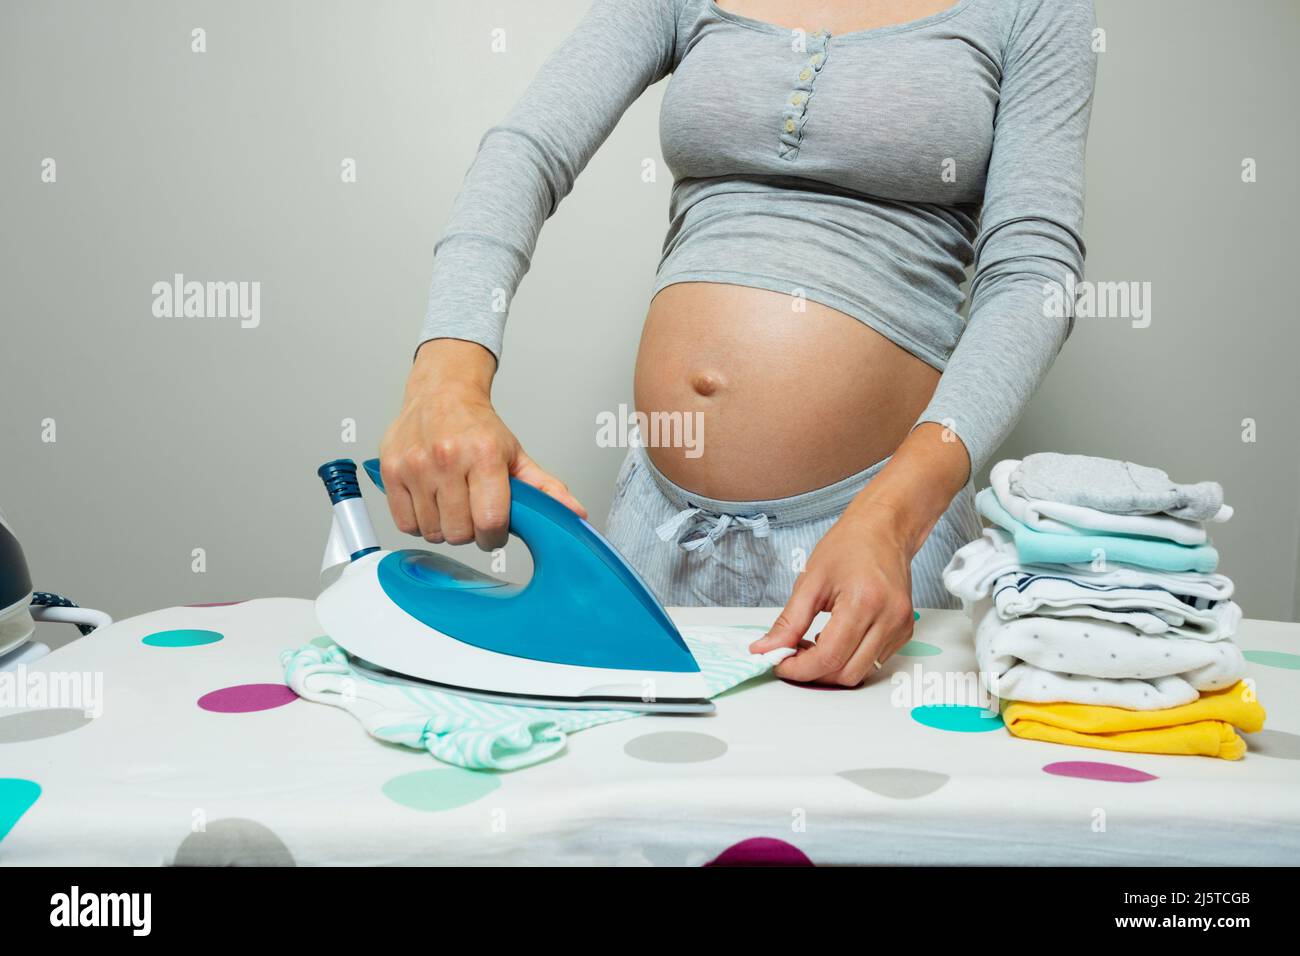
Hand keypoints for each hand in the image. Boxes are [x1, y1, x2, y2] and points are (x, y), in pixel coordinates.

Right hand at [379, 339, 585, 550]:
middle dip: (470, 532)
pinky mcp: (391, 471)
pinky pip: (404, 523)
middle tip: (472, 514)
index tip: (495, 530)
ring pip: (432, 531)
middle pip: (459, 532)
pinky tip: (430, 504)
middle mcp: (447, 458)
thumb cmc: (478, 427)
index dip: (495, 536)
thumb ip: (546, 489)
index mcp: (484, 455)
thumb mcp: (516, 455)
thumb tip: (576, 514)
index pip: (490, 521)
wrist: (441, 393)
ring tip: (451, 505)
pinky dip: (419, 522)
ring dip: (444, 527)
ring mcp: (415, 465)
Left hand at [748, 504, 915, 685]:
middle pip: (846, 673)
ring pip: (861, 672)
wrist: (883, 529)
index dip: (799, 668)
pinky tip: (835, 639)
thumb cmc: (849, 546)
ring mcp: (901, 627)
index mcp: (863, 602)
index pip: (829, 657)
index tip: (779, 663)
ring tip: (813, 644)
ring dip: (832, 668)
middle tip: (792, 655)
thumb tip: (765, 649)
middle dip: (814, 672)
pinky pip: (874, 661)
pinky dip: (850, 659)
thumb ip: (788, 622)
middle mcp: (888, 618)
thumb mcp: (810, 581)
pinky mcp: (905, 631)